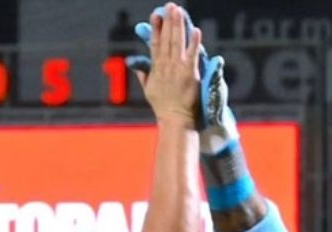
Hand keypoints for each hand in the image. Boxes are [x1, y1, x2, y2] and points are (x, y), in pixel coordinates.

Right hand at [127, 3, 200, 126]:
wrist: (174, 119)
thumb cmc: (163, 107)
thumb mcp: (149, 90)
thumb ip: (144, 75)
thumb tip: (136, 66)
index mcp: (157, 68)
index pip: (155, 44)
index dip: (156, 28)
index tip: (156, 15)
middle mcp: (166, 65)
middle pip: (167, 39)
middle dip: (168, 21)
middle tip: (170, 6)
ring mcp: (178, 69)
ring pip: (177, 43)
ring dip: (178, 26)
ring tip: (179, 11)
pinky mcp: (189, 74)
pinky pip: (192, 55)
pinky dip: (194, 43)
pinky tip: (196, 31)